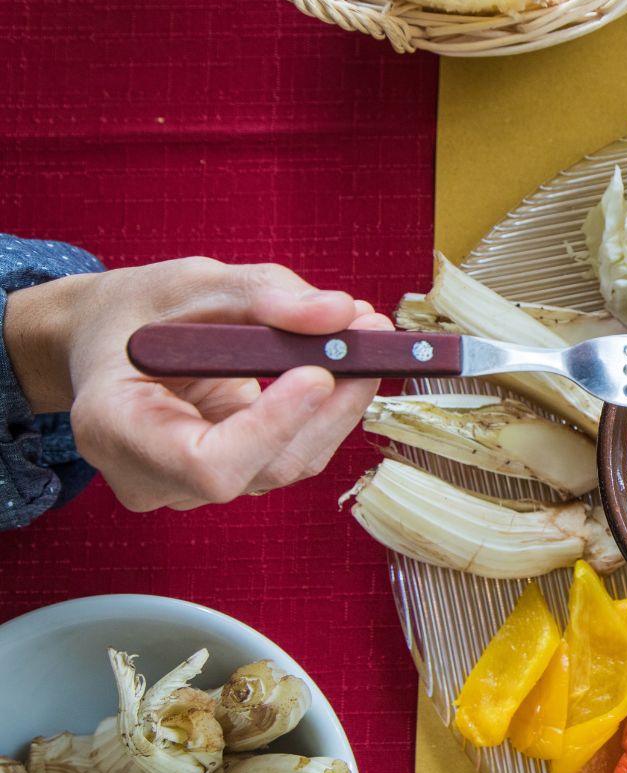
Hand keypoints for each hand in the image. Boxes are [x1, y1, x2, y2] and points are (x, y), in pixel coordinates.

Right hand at [3, 257, 391, 510]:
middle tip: (370, 337)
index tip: (317, 374)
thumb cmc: (136, 312)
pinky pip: (292, 453)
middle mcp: (153, 476)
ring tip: (368, 337)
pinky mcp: (233, 476)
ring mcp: (193, 489)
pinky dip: (327, 408)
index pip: (207, 463)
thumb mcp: (187, 283)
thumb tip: (340, 312)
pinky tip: (351, 362)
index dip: (270, 427)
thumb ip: (262, 294)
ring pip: (288, 463)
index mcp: (115, 429)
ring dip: (340, 403)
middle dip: (328, 405)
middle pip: (264, 466)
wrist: (110, 341)